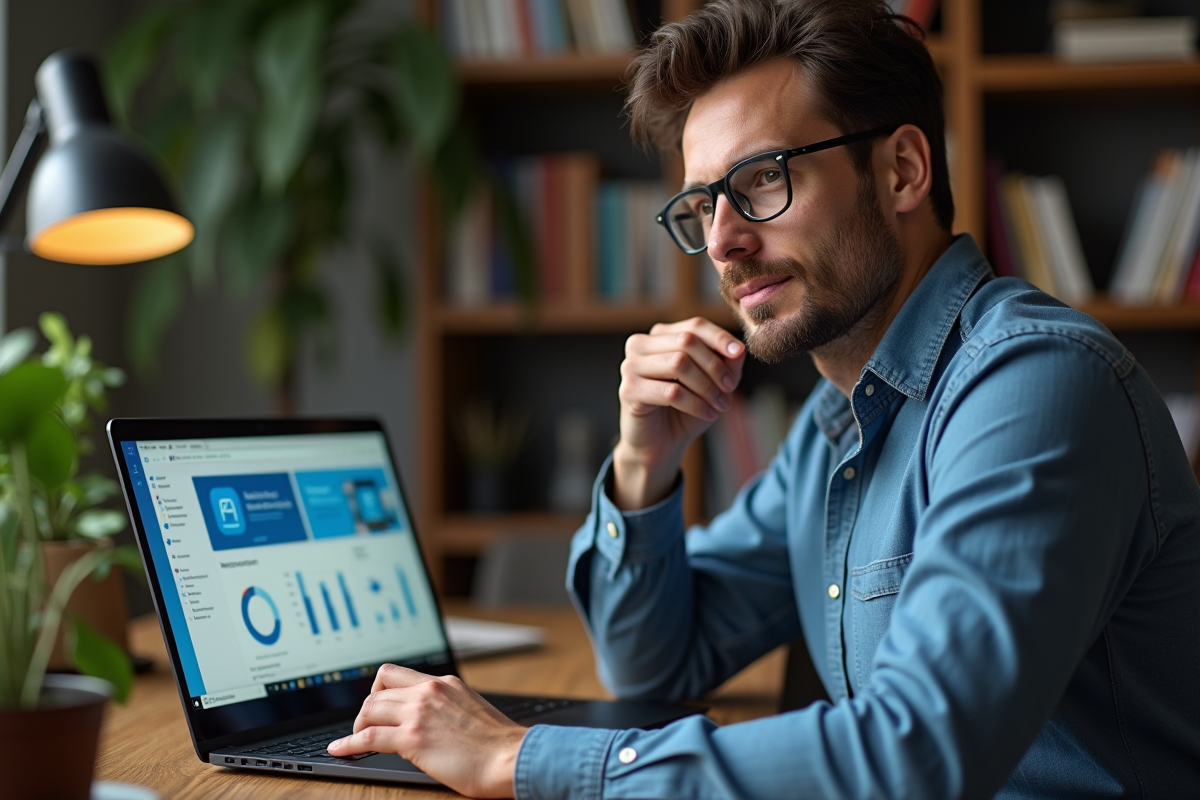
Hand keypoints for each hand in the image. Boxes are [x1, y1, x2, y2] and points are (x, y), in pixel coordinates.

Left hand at [328, 664, 527, 797]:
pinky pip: (367, 737)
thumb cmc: (498, 743)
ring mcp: (419, 713)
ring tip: (356, 740)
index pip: (397, 674)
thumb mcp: (472, 710)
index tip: (375, 705)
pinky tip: (340, 751)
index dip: (379, 690)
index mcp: (445, 683)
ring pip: (369, 709)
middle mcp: (429, 691)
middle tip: (367, 726)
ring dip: (357, 725)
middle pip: (378, 689)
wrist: (511, 758)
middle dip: (367, 708)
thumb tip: (432, 719)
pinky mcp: (412, 739)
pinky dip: (348, 744)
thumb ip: (448, 707)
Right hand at [614, 317, 744, 508]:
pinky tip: (708, 413)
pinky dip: (696, 403)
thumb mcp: (713, 382)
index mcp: (660, 336)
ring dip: (707, 386)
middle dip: (714, 365)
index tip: (738, 353)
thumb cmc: (686, 409)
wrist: (662, 444)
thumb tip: (738, 348)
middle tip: (730, 388)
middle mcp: (640, 345)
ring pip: (679, 363)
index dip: (719, 338)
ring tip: (721, 405)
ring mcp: (630, 366)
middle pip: (687, 341)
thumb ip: (727, 362)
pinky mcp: (629, 390)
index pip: (694, 326)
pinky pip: (671, 392)